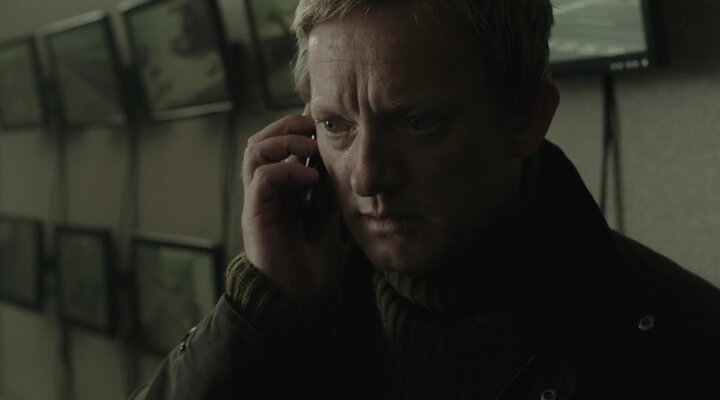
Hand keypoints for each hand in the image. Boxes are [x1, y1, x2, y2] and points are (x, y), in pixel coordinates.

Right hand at [241, 114, 345, 299]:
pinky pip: (263, 178)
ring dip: (284, 140)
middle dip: (286, 125)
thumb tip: (343, 166)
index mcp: (281, 191)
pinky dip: (287, 169)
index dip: (296, 127)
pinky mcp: (255, 214)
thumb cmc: (313, 266)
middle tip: (313, 125)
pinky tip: (311, 176)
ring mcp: (258, 202)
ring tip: (311, 145)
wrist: (301, 301)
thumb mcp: (329, 221)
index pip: (277, 144)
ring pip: (254, 151)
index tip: (322, 119)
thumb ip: (329, 195)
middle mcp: (266, 192)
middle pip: (260, 140)